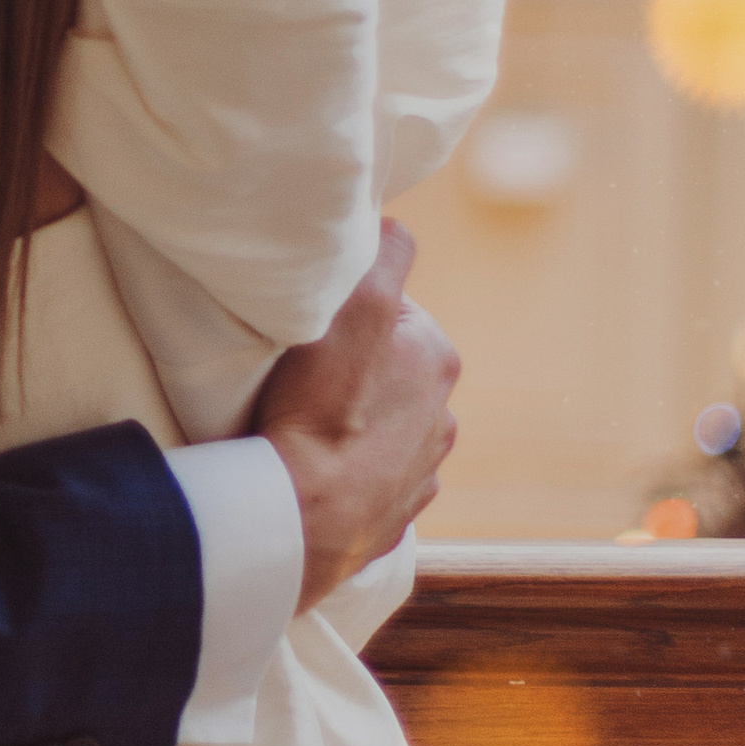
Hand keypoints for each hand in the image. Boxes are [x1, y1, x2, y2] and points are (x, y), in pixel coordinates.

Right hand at [252, 221, 459, 611]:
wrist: (303, 516)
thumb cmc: (323, 406)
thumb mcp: (360, 304)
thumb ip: (387, 254)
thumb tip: (396, 226)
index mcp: (437, 358)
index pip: (389, 312)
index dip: (347, 315)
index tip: (312, 331)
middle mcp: (444, 416)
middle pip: (387, 371)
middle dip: (354, 371)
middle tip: (300, 379)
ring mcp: (421, 473)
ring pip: (382, 428)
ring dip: (353, 424)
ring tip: (305, 430)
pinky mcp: (395, 518)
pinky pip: (370, 481)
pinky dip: (349, 474)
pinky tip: (315, 470)